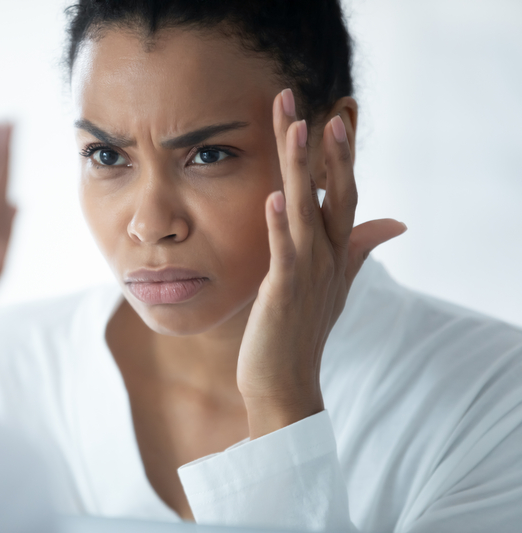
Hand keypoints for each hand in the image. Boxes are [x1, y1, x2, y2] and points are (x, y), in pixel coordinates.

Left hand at [236, 89, 405, 438]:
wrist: (284, 381)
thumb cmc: (302, 329)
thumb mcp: (335, 284)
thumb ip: (360, 248)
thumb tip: (396, 223)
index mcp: (336, 252)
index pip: (343, 194)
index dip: (340, 157)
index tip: (332, 115)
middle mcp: (327, 258)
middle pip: (332, 194)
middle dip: (324, 149)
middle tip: (314, 105)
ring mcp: (308, 274)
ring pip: (307, 212)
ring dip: (301, 170)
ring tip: (295, 128)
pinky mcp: (285, 292)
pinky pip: (284, 253)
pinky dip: (280, 226)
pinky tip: (274, 197)